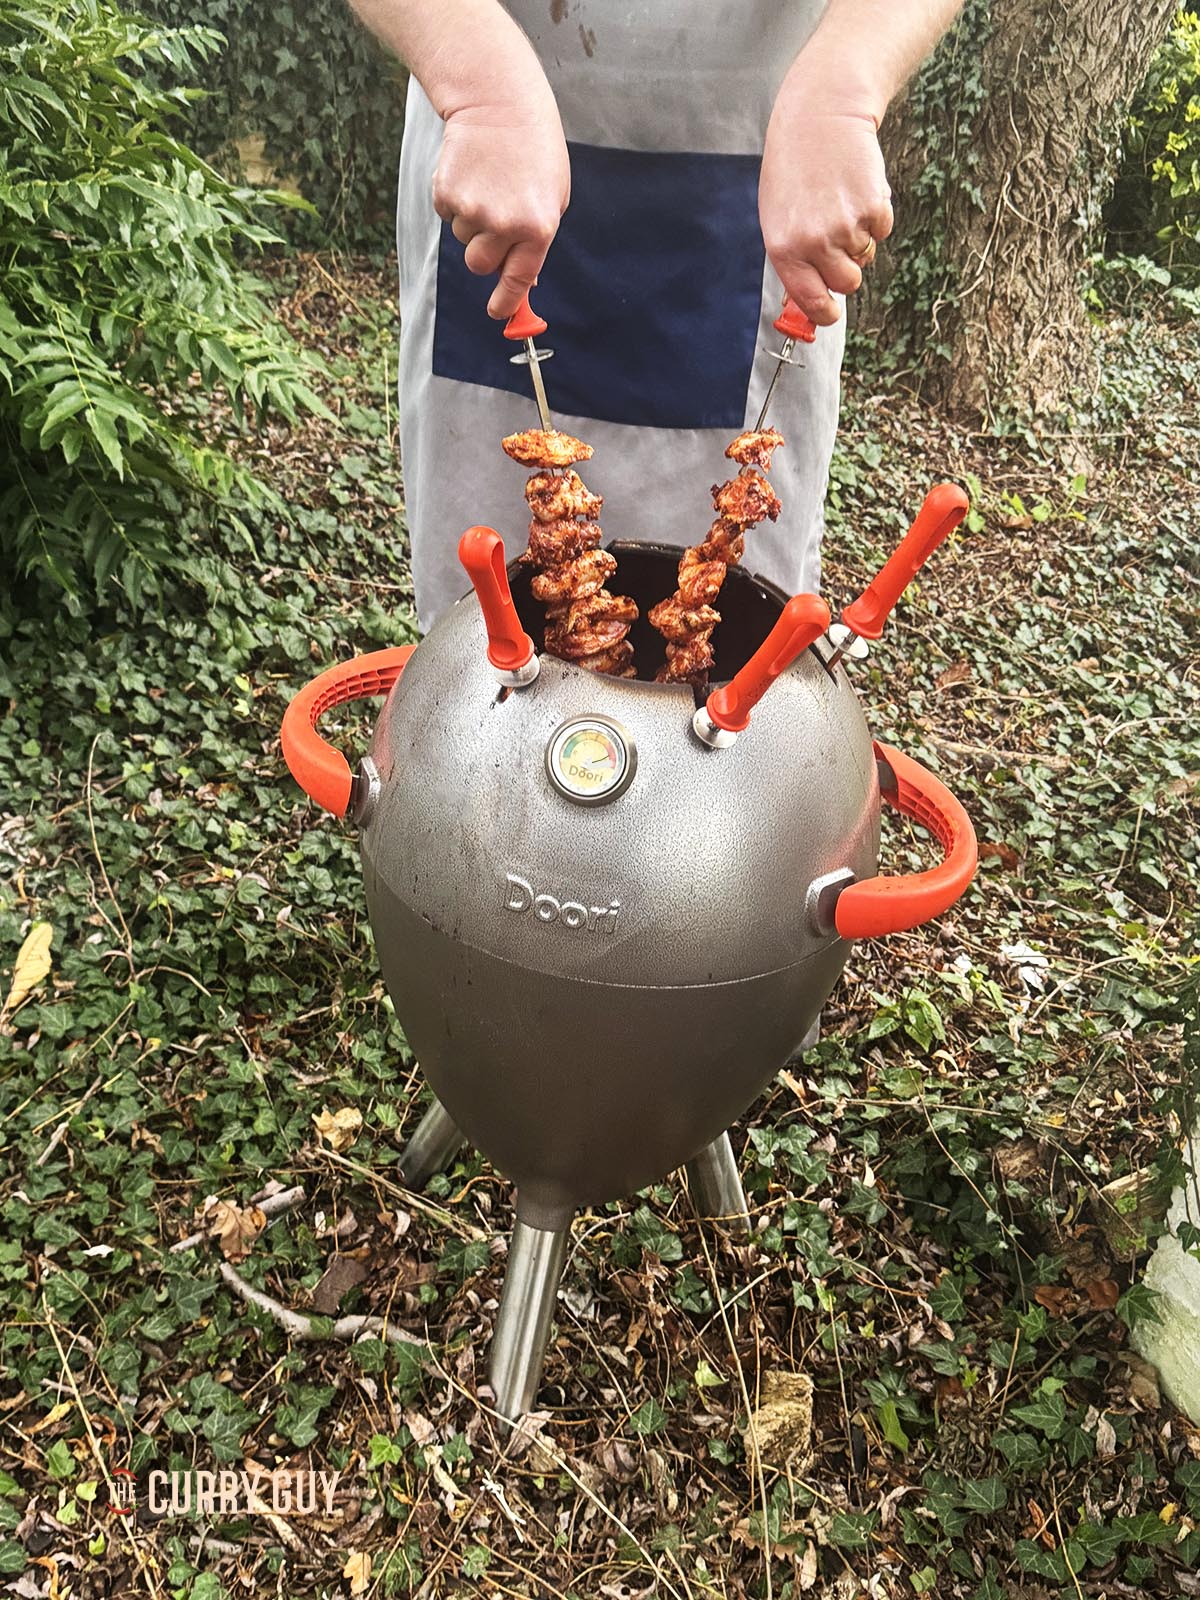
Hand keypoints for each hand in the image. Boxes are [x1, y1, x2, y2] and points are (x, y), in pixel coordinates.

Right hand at [433, 104, 570, 318]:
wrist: (498, 102)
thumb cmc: (533, 148)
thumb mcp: (552, 195)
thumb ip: (537, 238)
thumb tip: (525, 279)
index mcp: (538, 228)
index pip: (518, 280)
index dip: (506, 302)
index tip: (498, 313)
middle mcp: (505, 224)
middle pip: (481, 265)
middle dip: (485, 252)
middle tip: (493, 220)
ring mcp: (473, 210)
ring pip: (463, 238)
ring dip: (472, 219)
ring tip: (487, 182)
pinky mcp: (446, 194)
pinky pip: (447, 215)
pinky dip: (454, 199)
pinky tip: (471, 172)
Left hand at [759, 85, 893, 326]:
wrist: (819, 116)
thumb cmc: (794, 168)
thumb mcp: (778, 217)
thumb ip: (793, 260)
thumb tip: (808, 300)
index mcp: (785, 249)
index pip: (812, 301)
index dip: (825, 312)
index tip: (831, 313)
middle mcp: (815, 242)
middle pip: (847, 284)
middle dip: (846, 269)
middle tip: (836, 239)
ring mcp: (846, 226)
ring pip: (866, 256)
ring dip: (859, 237)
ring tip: (841, 202)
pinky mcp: (874, 207)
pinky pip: (883, 230)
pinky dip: (875, 215)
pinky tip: (856, 189)